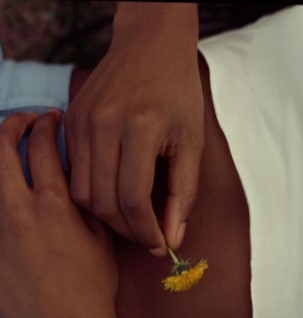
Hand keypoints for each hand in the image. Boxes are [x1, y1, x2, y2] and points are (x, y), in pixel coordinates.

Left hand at [0, 111, 118, 317]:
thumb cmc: (92, 288)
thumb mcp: (102, 240)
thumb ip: (88, 205)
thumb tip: (80, 178)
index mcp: (54, 205)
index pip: (44, 147)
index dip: (47, 126)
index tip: (51, 119)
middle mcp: (19, 211)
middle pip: (3, 151)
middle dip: (12, 126)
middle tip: (23, 121)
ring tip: (5, 149)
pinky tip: (3, 192)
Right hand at [64, 3, 203, 255]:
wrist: (150, 46)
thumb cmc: (178, 94)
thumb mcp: (192, 143)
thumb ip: (184, 194)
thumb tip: (172, 238)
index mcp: (139, 128)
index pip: (134, 200)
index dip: (147, 232)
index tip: (159, 246)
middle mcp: (103, 124)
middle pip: (104, 202)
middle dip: (128, 230)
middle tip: (147, 236)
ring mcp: (81, 121)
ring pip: (82, 194)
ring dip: (107, 217)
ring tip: (132, 220)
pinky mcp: (70, 121)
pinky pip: (73, 174)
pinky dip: (92, 194)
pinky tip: (114, 195)